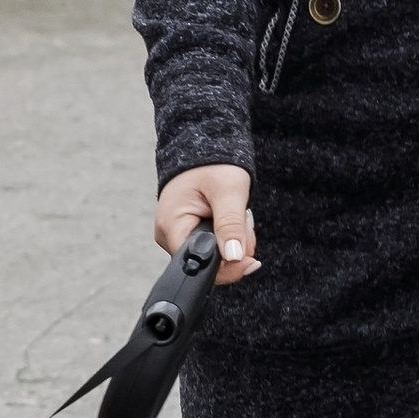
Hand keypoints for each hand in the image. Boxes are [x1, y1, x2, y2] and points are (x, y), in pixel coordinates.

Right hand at [157, 163, 258, 283]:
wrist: (205, 150)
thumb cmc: (213, 165)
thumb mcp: (228, 192)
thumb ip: (231, 225)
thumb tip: (233, 257)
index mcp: (171, 226)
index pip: (199, 266)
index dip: (227, 267)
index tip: (249, 257)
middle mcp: (169, 236)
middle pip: (209, 265)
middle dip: (234, 248)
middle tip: (240, 220)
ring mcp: (177, 236)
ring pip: (215, 258)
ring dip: (233, 240)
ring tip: (234, 213)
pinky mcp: (186, 234)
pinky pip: (212, 248)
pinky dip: (227, 236)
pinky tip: (228, 217)